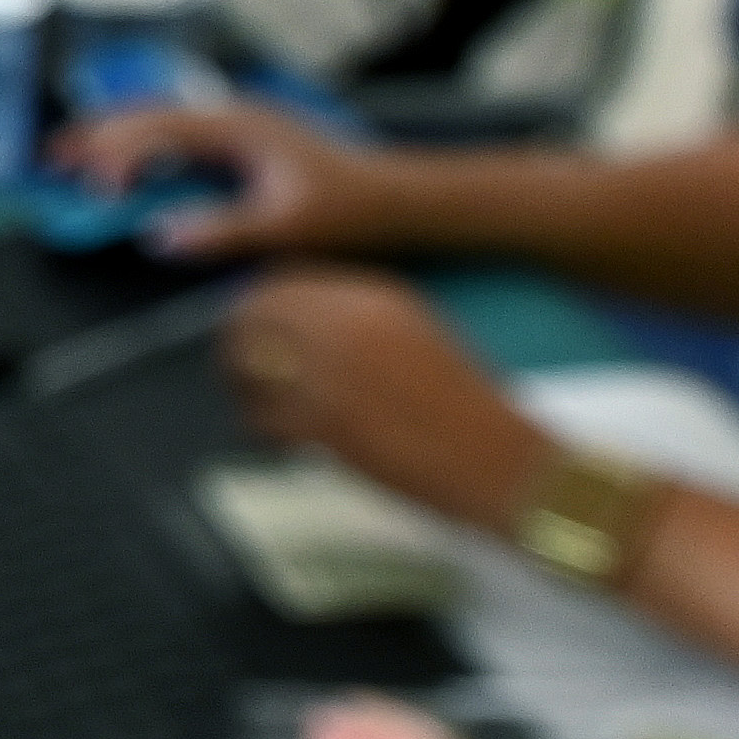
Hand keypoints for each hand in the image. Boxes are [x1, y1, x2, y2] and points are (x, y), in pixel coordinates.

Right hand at [57, 99, 413, 257]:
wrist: (398, 199)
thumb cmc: (348, 210)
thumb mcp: (285, 227)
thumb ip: (221, 230)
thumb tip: (157, 237)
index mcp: (237, 125)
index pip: (158, 130)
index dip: (118, 155)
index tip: (97, 191)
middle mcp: (231, 115)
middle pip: (148, 114)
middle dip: (98, 135)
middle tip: (52, 159)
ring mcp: (236, 125)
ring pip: (160, 120)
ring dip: (116, 137)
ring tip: (72, 155)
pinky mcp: (242, 141)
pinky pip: (178, 135)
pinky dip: (144, 146)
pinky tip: (129, 164)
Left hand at [218, 264, 555, 525]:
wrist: (497, 460)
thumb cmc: (466, 405)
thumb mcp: (417, 333)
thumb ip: (358, 319)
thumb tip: (297, 321)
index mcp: (375, 296)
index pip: (286, 278)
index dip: (263, 301)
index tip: (259, 320)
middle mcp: (346, 325)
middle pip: (256, 312)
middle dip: (240, 335)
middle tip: (240, 360)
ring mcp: (330, 373)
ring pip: (248, 362)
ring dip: (244, 380)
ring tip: (254, 397)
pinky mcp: (321, 423)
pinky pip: (264, 416)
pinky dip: (265, 424)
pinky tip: (281, 434)